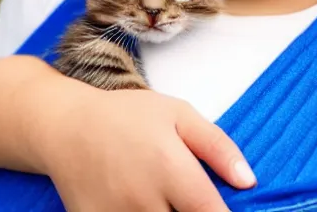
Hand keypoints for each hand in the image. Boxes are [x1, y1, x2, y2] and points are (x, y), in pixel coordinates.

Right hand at [33, 79, 256, 211]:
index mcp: (170, 167)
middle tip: (188, 197)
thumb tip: (248, 181)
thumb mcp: (178, 114)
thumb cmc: (127, 116)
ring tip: (164, 198)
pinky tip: (141, 203)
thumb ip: (216, 146)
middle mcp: (144, 199)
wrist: (68, 127)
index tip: (226, 211)